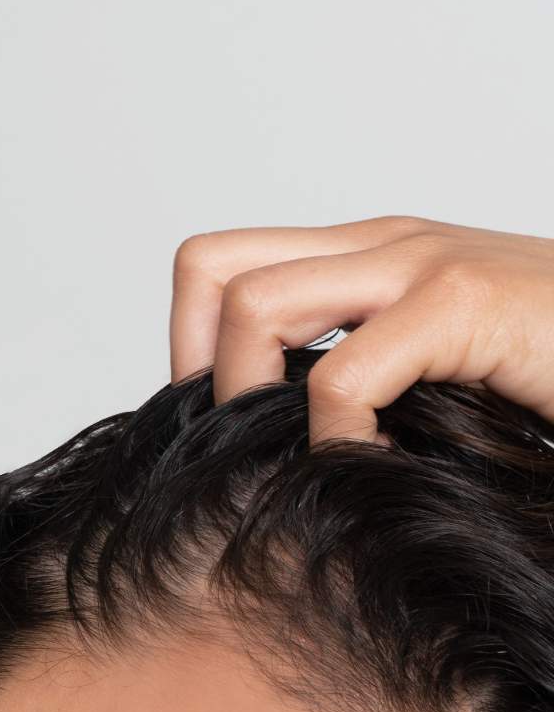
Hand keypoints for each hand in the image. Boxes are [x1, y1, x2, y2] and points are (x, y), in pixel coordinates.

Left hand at [168, 215, 553, 445]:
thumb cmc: (544, 373)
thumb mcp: (422, 369)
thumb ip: (354, 376)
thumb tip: (257, 439)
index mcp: (363, 254)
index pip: (217, 267)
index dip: (191, 345)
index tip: (222, 419)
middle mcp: (381, 245)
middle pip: (211, 269)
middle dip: (202, 368)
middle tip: (244, 438)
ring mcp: (421, 264)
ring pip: (254, 306)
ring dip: (252, 397)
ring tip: (305, 452)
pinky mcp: (465, 302)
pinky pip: (343, 374)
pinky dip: (336, 437)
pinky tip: (370, 466)